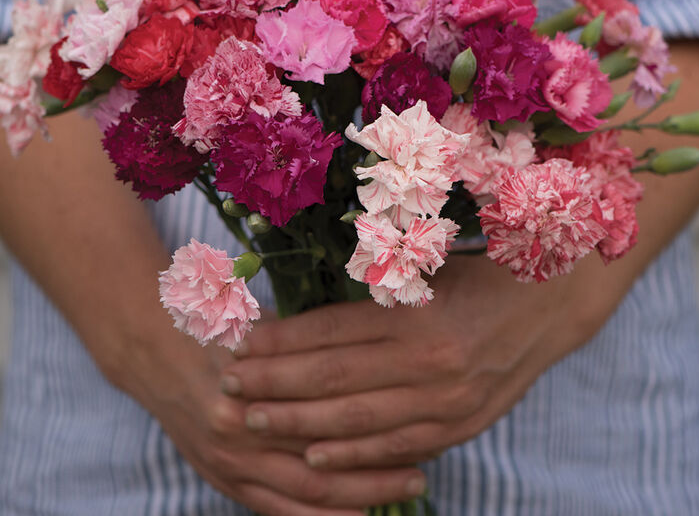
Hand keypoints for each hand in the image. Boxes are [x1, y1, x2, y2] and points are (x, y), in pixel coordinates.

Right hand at [124, 328, 426, 514]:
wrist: (154, 345)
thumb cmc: (217, 323)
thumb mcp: (265, 322)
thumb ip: (309, 343)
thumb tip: (371, 346)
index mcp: (258, 379)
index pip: (331, 410)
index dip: (378, 419)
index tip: (419, 416)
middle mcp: (243, 427)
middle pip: (324, 457)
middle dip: (378, 466)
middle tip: (424, 465)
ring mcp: (230, 458)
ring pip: (307, 490)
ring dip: (358, 496)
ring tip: (404, 490)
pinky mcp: (221, 477)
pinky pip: (275, 509)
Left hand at [220, 253, 592, 470]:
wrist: (549, 305)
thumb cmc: (480, 276)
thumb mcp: (428, 269)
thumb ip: (375, 290)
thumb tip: (310, 312)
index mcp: (416, 311)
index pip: (331, 330)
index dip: (282, 340)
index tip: (241, 342)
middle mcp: (429, 360)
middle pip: (333, 378)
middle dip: (274, 383)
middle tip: (229, 385)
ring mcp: (446, 400)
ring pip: (356, 419)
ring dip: (298, 422)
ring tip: (253, 419)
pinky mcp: (460, 425)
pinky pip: (396, 447)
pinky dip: (352, 455)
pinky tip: (313, 457)